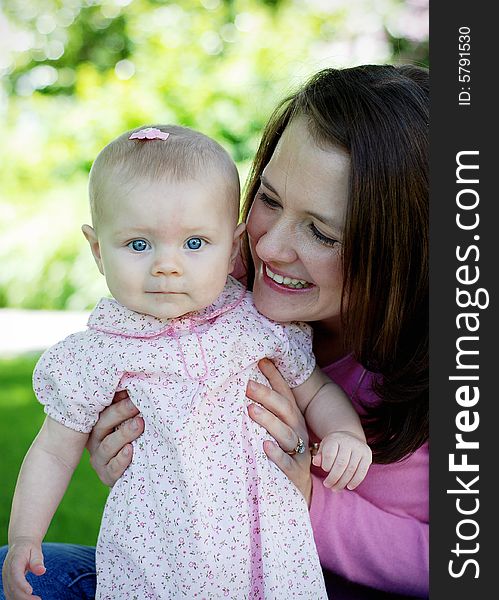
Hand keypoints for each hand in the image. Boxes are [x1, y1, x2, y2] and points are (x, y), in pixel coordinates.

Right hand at [2, 537, 44, 598]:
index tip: (30, 591)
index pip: (15, 574)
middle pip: (12, 587)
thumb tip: (42, 571)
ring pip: (10, 593)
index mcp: (15, 560)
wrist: (20, 545)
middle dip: (24, 597)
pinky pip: (10, 594)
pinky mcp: (7, 583)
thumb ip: (37, 561)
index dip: (21, 584)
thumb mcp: (36, 550)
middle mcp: (7, 571)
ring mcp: (6, 578)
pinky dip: (18, 599)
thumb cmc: (30, 548)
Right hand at [86, 390, 143, 486]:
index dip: (115, 399)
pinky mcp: (107, 476)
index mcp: (98, 423)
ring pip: (108, 446)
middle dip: (121, 412)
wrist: (134, 470)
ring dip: (124, 434)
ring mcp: (100, 459)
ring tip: (139, 424)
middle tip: (136, 404)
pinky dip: (122, 459)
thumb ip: (130, 406)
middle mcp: (95, 440)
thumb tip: (136, 386)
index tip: (131, 390)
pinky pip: (113, 468)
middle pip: (103, 424)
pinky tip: (131, 450)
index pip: (102, 409)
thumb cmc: (133, 439)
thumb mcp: (130, 421)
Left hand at [246, 359, 312, 505]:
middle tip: (247, 385)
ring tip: (250, 410)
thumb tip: (245, 385)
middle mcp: (297, 431)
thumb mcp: (277, 430)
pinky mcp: (294, 472)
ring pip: (285, 434)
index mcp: (292, 418)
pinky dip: (276, 454)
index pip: (284, 394)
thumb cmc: (283, 453)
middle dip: (266, 396)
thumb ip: (266, 411)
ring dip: (268, 421)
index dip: (274, 377)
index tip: (260, 361)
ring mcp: (298, 451)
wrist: (298, 490)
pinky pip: (286, 463)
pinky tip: (264, 446)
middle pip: (284, 409)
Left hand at [312, 431, 371, 490]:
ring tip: (336, 488)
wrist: (351, 438)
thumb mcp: (324, 447)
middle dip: (333, 478)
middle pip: (341, 464)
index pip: (329, 454)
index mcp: (335, 439)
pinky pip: (362, 472)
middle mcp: (348, 442)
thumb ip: (319, 455)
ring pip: (351, 469)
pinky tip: (349, 487)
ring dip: (343, 482)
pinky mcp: (367, 456)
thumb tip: (315, 462)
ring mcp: (359, 449)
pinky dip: (355, 481)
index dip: (326, 466)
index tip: (324, 470)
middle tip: (328, 485)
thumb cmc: (334, 446)